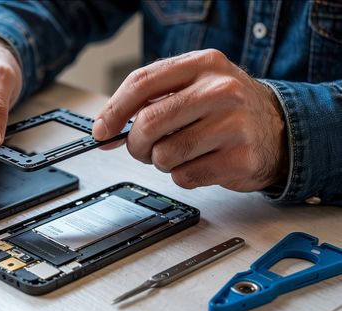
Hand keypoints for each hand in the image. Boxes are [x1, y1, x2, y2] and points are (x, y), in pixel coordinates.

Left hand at [93, 49, 286, 191]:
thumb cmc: (225, 109)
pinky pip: (185, 176)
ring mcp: (234, 124)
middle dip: (136, 143)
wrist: (279, 129)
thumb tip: (105, 130)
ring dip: (162, 161)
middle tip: (143, 148)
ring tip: (181, 152)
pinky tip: (201, 162)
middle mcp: (220, 90)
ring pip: (165, 154)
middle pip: (149, 122)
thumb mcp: (193, 87)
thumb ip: (150, 101)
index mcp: (203, 64)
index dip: (113, 110)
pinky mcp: (240, 158)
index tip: (101, 131)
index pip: (142, 82)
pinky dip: (183, 175)